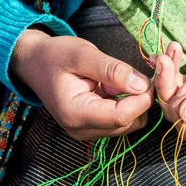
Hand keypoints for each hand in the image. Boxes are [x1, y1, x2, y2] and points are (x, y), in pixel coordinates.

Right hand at [11, 28, 153, 139]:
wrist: (35, 63)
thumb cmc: (55, 56)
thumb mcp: (83, 54)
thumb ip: (112, 69)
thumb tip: (142, 84)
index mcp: (75, 114)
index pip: (121, 117)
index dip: (142, 99)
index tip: (150, 77)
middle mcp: (82, 130)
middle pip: (129, 123)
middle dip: (140, 100)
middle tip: (136, 74)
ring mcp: (88, 131)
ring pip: (129, 123)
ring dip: (133, 101)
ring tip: (117, 79)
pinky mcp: (94, 127)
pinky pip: (122, 119)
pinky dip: (126, 102)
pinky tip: (114, 85)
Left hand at [153, 32, 185, 140]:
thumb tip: (184, 115)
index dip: (180, 111)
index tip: (184, 85)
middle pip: (176, 113)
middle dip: (166, 88)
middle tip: (167, 61)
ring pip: (171, 96)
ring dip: (165, 74)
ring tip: (167, 53)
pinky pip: (174, 81)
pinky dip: (169, 67)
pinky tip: (169, 50)